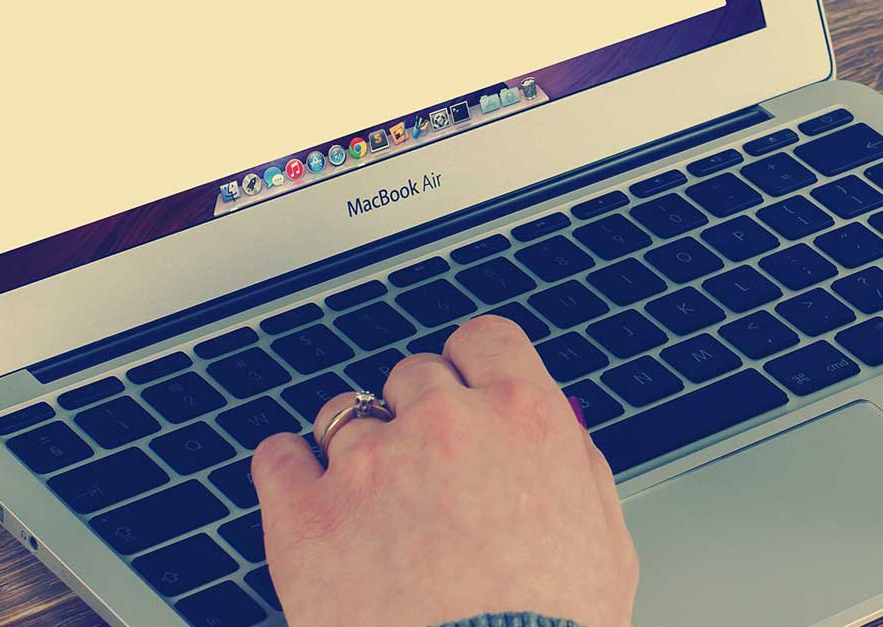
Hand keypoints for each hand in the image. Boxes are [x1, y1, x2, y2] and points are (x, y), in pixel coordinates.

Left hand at [251, 315, 637, 626]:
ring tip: (368, 503)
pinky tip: (307, 498)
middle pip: (414, 375)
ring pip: (343, 415)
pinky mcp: (305, 514)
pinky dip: (287, 472)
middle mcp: (445, 422)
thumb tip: (562, 436)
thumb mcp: (606, 543)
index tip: (463, 390)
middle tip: (426, 472)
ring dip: (355, 447)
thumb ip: (580, 469)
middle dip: (418, 416)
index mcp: (524, 419)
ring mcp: (369, 464)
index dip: (472, 367)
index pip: (484, 340)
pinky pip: (276, 458)